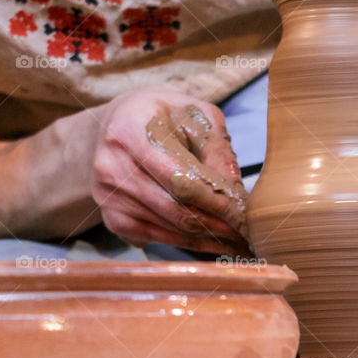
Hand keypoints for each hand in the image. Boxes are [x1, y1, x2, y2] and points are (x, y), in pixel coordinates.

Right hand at [88, 87, 251, 255]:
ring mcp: (108, 197)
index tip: (246, 215)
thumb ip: (217, 148)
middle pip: (174, 208)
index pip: (180, 178)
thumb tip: (236, 193)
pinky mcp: (113, 218)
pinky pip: (158, 238)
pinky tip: (215, 243)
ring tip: (240, 241)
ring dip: (208, 239)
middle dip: (218, 225)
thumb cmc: (163, 116)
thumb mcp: (195, 114)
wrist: (116, 125)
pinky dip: (190, 243)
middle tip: (249, 234)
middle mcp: (112, 167)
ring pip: (169, 228)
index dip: (216, 200)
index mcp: (131, 131)